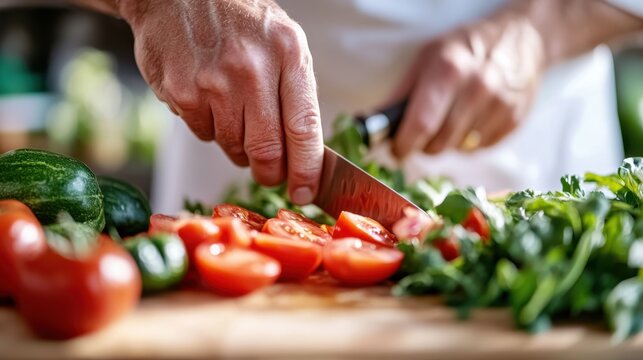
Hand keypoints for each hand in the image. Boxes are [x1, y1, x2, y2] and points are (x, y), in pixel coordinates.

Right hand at [118, 0, 322, 204]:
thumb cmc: (238, 22)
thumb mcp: (282, 42)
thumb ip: (296, 91)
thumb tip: (304, 152)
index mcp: (288, 53)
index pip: (305, 128)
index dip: (306, 169)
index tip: (306, 192)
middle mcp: (253, 69)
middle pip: (268, 149)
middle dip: (271, 171)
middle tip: (270, 172)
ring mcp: (214, 83)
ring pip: (234, 146)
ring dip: (238, 144)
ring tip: (233, 110)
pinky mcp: (183, 94)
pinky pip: (204, 134)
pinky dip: (209, 127)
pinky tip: (207, 97)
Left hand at [390, 10, 545, 156]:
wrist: (522, 38)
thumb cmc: (465, 48)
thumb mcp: (428, 57)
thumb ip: (402, 93)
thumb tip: (373, 126)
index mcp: (449, 70)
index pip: (421, 125)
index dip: (403, 145)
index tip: (396, 149)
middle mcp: (477, 89)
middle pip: (438, 144)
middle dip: (423, 145)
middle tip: (421, 132)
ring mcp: (499, 107)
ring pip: (458, 150)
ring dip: (447, 143)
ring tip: (449, 119)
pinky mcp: (513, 121)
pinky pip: (479, 149)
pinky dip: (468, 142)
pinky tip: (470, 120)